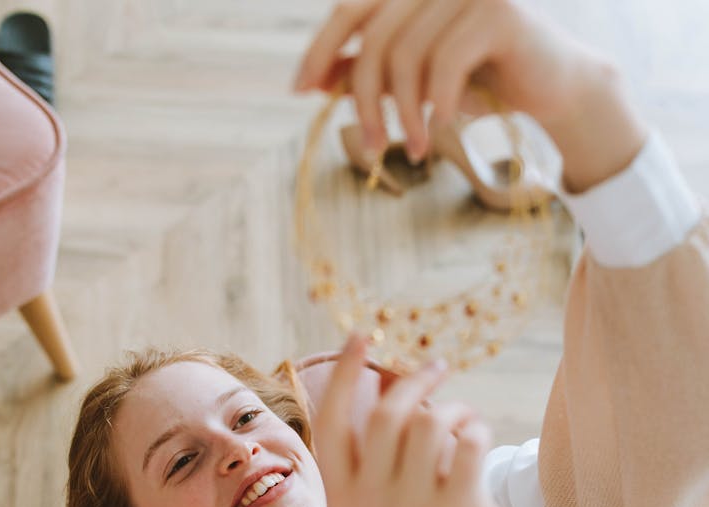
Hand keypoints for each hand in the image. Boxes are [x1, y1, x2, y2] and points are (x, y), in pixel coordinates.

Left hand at [295, 0, 645, 188]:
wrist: (551, 87)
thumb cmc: (480, 80)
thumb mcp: (415, 77)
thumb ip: (371, 68)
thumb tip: (316, 77)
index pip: (350, 8)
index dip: (320, 50)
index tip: (299, 92)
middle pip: (374, 39)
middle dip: (364, 99)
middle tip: (371, 146)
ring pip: (407, 55)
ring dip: (405, 113)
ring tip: (416, 149)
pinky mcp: (499, 12)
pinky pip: (447, 62)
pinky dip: (439, 103)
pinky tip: (443, 127)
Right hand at [314, 335, 520, 506]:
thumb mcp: (386, 485)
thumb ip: (379, 439)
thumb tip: (390, 371)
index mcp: (343, 493)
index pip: (332, 420)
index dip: (346, 373)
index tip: (362, 334)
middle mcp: (369, 503)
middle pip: (386, 415)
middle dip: (415, 381)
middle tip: (437, 368)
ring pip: (429, 423)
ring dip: (453, 409)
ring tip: (463, 421)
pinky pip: (468, 441)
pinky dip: (477, 427)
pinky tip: (477, 438)